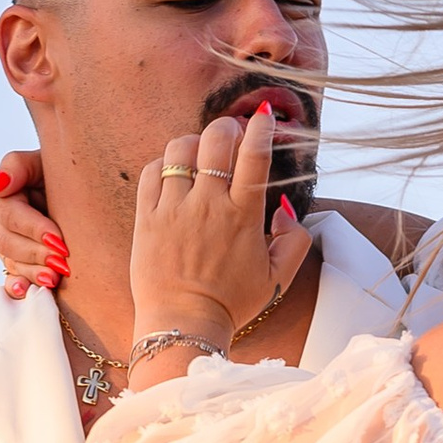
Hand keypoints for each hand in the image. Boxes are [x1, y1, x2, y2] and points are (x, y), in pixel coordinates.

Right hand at [0, 151, 65, 300]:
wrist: (85, 191)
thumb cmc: (68, 170)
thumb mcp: (46, 159)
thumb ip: (16, 166)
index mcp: (1, 192)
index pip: (9, 215)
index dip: (33, 229)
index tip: (59, 241)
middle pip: (6, 242)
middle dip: (35, 253)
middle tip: (63, 263)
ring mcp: (6, 242)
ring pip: (11, 262)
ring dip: (32, 272)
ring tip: (55, 279)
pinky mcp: (17, 262)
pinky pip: (11, 278)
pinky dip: (18, 286)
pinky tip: (25, 290)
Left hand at [129, 102, 312, 358]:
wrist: (182, 325)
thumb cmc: (231, 303)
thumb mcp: (277, 278)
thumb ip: (296, 241)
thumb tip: (287, 209)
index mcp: (243, 216)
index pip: (254, 154)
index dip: (261, 127)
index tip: (264, 116)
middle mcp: (208, 206)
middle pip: (216, 138)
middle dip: (228, 127)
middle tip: (231, 138)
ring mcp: (174, 209)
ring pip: (181, 149)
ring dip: (195, 144)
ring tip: (200, 158)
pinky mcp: (147, 218)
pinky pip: (152, 171)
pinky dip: (165, 165)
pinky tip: (174, 176)